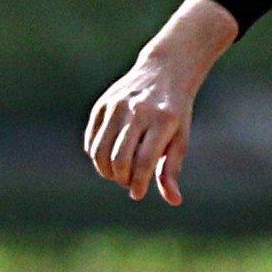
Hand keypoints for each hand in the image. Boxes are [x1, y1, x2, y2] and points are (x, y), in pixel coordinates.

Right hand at [85, 0, 239, 205]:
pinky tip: (109, 157)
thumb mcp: (180, 139)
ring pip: (100, 152)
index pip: (143, 161)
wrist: (164, 71)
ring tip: (118, 173)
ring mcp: (117, 105)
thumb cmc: (176, 112)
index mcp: (162, 120)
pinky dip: (97, 155)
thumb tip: (174, 200)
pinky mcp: (102, 104)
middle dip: (122, 179)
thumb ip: (172, 170)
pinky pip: (92, 140)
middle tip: (128, 181)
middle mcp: (138, 111)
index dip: (138, 183)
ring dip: (106, 171)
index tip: (137, 194)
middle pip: (119, 159)